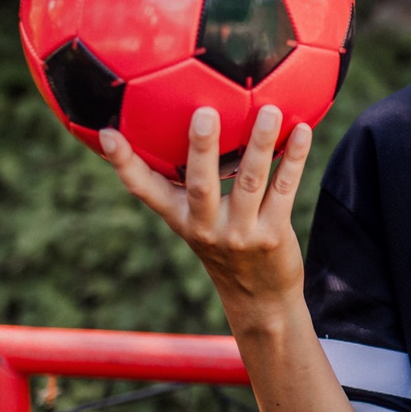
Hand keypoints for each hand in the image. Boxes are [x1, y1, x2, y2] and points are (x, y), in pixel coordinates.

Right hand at [99, 105, 312, 331]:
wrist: (259, 300)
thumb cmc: (225, 246)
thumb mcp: (197, 222)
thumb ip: (187, 185)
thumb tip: (187, 124)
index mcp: (181, 218)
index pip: (145, 189)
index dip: (124, 163)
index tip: (108, 134)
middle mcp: (206, 226)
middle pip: (201, 183)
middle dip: (202, 148)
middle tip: (205, 113)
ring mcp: (241, 232)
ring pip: (251, 180)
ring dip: (261, 143)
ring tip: (268, 111)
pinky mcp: (273, 233)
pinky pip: (285, 188)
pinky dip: (294, 158)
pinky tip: (302, 130)